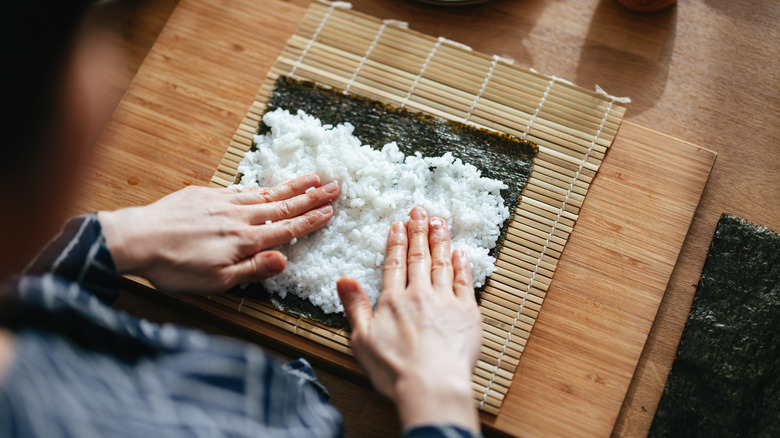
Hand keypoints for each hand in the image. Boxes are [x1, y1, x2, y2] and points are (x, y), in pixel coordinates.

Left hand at [98, 174, 338, 293]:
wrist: (137, 240)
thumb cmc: (174, 268)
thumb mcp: (216, 281)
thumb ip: (252, 269)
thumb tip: (283, 260)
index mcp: (245, 240)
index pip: (286, 229)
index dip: (310, 220)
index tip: (330, 210)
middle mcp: (239, 217)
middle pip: (282, 205)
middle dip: (311, 196)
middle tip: (335, 186)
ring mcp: (222, 202)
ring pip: (264, 193)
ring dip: (290, 186)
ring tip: (312, 177)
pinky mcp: (205, 194)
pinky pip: (240, 188)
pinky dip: (259, 187)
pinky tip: (267, 186)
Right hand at [337, 207, 481, 430]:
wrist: (432, 385)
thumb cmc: (394, 370)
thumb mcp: (362, 340)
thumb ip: (355, 307)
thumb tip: (343, 279)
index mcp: (393, 301)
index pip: (395, 263)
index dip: (397, 241)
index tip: (399, 224)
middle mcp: (420, 295)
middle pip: (419, 257)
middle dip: (419, 231)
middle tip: (420, 211)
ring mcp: (446, 302)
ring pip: (442, 263)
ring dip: (440, 240)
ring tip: (439, 222)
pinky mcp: (467, 314)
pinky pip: (465, 282)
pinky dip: (462, 265)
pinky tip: (460, 252)